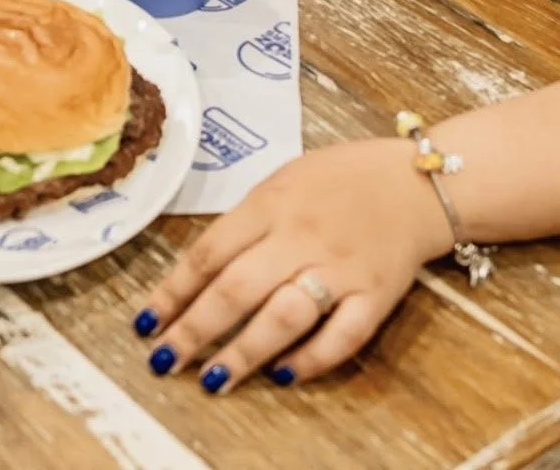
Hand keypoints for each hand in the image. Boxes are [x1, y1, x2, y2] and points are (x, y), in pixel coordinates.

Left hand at [134, 139, 452, 392]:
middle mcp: (300, 237)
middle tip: (164, 361)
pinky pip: (342, 335)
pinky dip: (313, 359)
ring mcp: (340, 269)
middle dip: (195, 330)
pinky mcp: (376, 296)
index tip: (146, 323)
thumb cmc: (338, 179)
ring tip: (212, 380)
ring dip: (245, 352)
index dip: (173, 291)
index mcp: (270, 204)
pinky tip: (284, 376)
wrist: (413, 183)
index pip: (210, 252)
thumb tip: (199, 270)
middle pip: (238, 288)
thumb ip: (245, 221)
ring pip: (284, 316)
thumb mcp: (281, 182)